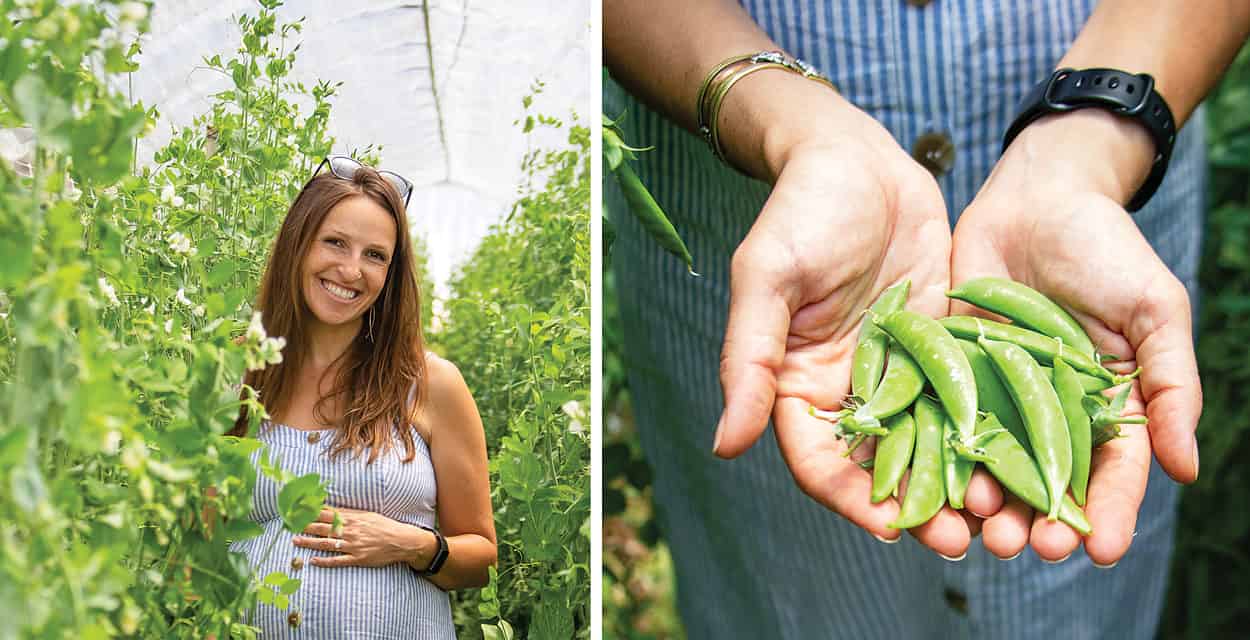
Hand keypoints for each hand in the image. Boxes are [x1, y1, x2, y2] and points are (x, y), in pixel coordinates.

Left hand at [293, 506, 433, 567]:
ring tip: (295, 540)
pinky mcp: (357, 558)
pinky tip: (313, 561)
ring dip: (309, 542)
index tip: (296, 508)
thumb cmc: (384, 526)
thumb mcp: (366, 515)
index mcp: (352, 519)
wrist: (401, 540)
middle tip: (288, 523)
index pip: (326, 513)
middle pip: (322, 527)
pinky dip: (324, 561)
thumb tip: (329, 508)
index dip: (311, 511)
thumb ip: (347, 513)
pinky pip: (338, 560)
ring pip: (326, 543)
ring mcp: (353, 545)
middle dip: (304, 525)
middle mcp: (350, 531)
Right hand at [711, 79, 997, 557]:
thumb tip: (725, 444)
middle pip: (882, 465)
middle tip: (962, 539)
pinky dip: (992, 430)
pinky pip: (968, 396)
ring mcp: (900, 370)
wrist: (856, 157)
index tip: (894, 526)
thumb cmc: (799, 212)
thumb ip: (748, 361)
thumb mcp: (766, 280)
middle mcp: (849, 389)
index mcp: (798, 385)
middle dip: (919, 505)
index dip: (853, 499)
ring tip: (1002, 514)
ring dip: (961, 480)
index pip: (821, 462)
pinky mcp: (944, 345)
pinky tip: (1027, 453)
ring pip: (931, 441)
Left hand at [950, 110, 1200, 564]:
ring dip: (981, 499)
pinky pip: (939, 418)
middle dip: (1032, 518)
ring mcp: (995, 392)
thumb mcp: (1153, 310)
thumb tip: (1186, 469)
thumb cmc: (1106, 248)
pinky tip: (927, 481)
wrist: (1037, 196)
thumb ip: (1170, 386)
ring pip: (988, 460)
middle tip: (1017, 548)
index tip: (1095, 549)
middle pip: (1041, 479)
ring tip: (973, 529)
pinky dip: (934, 452)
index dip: (1103, 511)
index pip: (1109, 472)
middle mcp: (1047, 409)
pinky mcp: (948, 369)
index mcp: (1104, 405)